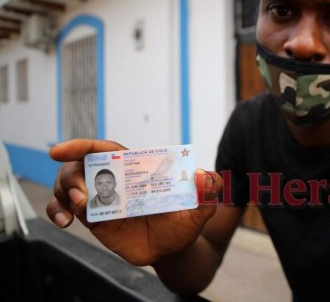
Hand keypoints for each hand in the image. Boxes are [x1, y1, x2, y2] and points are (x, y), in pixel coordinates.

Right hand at [46, 139, 222, 265]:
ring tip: (77, 210)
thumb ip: (209, 191)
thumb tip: (204, 175)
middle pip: (80, 166)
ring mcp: (102, 198)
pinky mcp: (94, 218)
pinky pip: (65, 209)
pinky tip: (64, 222)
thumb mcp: (201, 208)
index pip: (105, 149)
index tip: (59, 151)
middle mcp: (115, 180)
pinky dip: (56, 211)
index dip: (82, 145)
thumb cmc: (185, 222)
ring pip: (66, 185)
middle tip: (81, 196)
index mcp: (136, 169)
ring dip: (62, 193)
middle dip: (71, 176)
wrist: (174, 248)